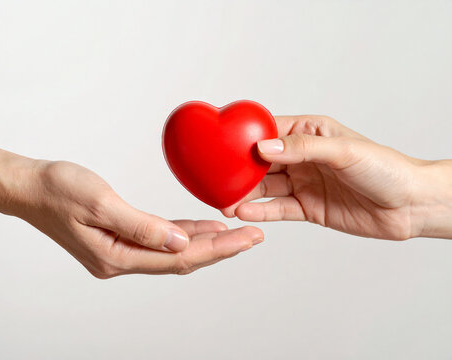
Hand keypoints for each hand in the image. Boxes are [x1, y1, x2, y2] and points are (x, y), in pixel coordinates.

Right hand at [0, 148, 262, 276]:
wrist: (30, 187)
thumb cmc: (58, 190)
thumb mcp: (101, 203)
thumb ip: (143, 226)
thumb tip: (181, 242)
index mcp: (117, 256)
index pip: (180, 257)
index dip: (217, 249)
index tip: (247, 238)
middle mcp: (122, 261)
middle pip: (182, 259)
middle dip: (221, 248)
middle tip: (253, 237)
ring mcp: (121, 253)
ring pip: (174, 252)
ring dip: (205, 243)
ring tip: (236, 233)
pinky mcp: (120, 240)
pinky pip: (161, 240)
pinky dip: (184, 234)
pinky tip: (200, 227)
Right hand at [222, 116, 451, 239]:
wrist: (409, 205)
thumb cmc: (385, 168)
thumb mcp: (344, 151)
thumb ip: (302, 149)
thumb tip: (263, 146)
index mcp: (310, 134)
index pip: (269, 131)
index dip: (245, 137)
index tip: (221, 144)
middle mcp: (303, 158)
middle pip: (262, 162)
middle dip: (239, 170)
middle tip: (217, 179)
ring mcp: (303, 183)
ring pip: (266, 187)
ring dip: (245, 194)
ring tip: (225, 202)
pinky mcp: (307, 208)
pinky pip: (278, 208)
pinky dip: (261, 211)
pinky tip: (245, 213)